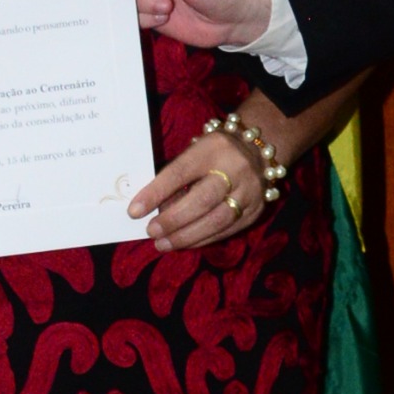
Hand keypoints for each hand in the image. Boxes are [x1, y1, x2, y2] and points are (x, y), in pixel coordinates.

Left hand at [130, 126, 275, 252]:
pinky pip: (227, 230)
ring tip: (163, 244)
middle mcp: (235, 169)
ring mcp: (249, 192)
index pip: (180, 172)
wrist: (259, 148)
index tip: (134, 211)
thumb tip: (152, 207)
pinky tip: (185, 243)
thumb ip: (177, 175)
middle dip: (173, 220)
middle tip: (151, 231)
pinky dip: (202, 239)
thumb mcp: (196, 151)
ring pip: (217, 220)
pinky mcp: (255, 211)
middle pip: (203, 200)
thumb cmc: (215, 151)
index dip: (156, 192)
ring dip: (186, 236)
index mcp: (213, 149)